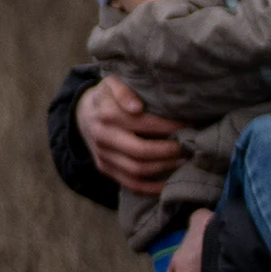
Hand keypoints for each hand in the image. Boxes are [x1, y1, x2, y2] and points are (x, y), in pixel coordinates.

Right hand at [80, 78, 185, 201]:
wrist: (82, 114)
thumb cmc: (106, 96)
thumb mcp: (111, 83)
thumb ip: (123, 91)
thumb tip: (136, 108)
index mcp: (107, 114)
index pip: (144, 124)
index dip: (169, 127)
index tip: (188, 125)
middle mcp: (103, 137)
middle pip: (141, 152)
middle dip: (169, 151)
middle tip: (188, 146)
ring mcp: (103, 156)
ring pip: (137, 170)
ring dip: (164, 168)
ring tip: (183, 160)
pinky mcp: (105, 169)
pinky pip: (129, 184)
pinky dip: (150, 188)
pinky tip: (168, 184)